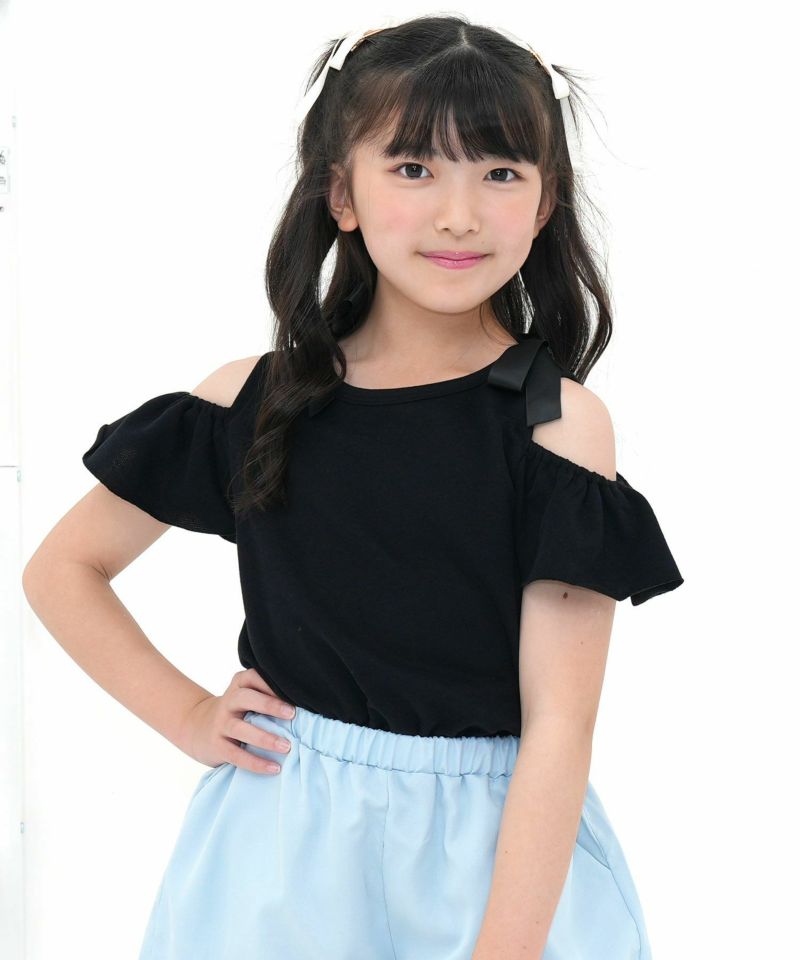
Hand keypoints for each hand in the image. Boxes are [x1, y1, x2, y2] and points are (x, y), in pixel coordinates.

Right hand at [178, 668, 295, 774]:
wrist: (198, 727)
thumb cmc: (237, 711)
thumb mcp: (247, 696)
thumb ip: (269, 694)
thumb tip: (308, 700)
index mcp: (239, 685)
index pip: (253, 677)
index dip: (271, 683)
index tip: (292, 692)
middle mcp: (228, 701)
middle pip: (246, 698)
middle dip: (269, 705)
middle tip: (292, 714)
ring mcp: (221, 724)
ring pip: (241, 729)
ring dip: (265, 738)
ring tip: (286, 747)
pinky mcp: (217, 745)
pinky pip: (236, 755)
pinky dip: (256, 762)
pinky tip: (274, 768)